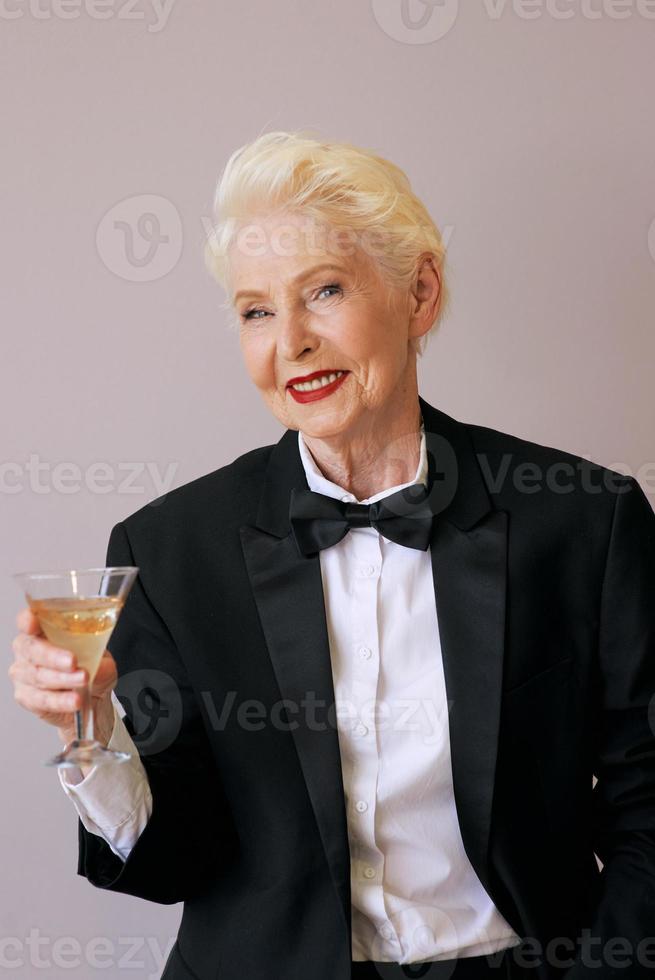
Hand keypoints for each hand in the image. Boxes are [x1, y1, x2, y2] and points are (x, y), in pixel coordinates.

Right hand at [9, 607, 117, 747]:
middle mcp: (28, 650)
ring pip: (37, 675)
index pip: (27, 620)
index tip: (33, 622)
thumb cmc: (91, 670)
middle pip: (31, 649)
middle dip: (52, 655)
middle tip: (73, 661)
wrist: (91, 700)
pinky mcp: (27, 698)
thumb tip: (99, 666)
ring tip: (83, 680)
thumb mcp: (103, 659)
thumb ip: (101, 660)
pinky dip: (60, 700)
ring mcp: (24, 675)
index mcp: (43, 631)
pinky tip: (74, 699)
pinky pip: (41, 700)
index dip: (27, 620)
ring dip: (62, 679)